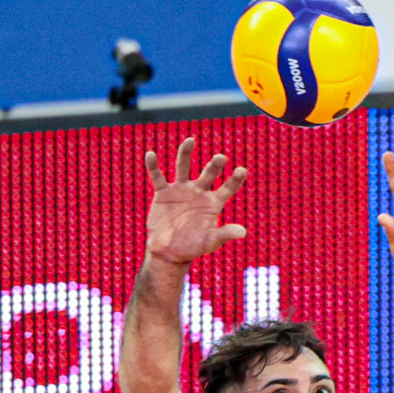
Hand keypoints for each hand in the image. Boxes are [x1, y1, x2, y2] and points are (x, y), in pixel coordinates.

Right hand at [143, 138, 246, 266]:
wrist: (169, 251)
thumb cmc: (193, 247)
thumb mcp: (210, 242)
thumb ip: (224, 234)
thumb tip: (243, 232)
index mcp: (213, 202)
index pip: (228, 188)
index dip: (235, 180)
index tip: (242, 170)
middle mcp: (199, 192)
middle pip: (208, 173)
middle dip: (214, 166)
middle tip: (221, 158)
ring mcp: (181, 190)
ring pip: (183, 166)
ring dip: (186, 153)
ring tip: (190, 141)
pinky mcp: (163, 193)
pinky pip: (158, 177)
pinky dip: (153, 166)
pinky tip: (150, 155)